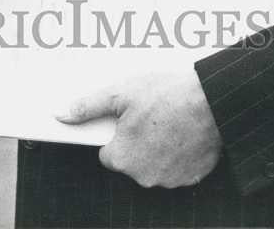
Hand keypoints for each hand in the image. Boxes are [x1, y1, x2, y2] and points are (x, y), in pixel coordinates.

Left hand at [56, 68, 222, 188]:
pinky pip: (176, 168)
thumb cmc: (166, 95)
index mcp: (122, 158)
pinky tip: (182, 131)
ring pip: (153, 164)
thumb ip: (88, 106)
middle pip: (131, 160)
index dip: (116, 133)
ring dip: (157, 147)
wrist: (212, 101)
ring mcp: (169, 180)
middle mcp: (143, 177)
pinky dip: (177, 153)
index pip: (107, 153)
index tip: (127, 119)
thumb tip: (61, 114)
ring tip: (168, 120)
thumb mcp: (120, 93)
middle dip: (137, 140)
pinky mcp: (191, 178)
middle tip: (150, 115)